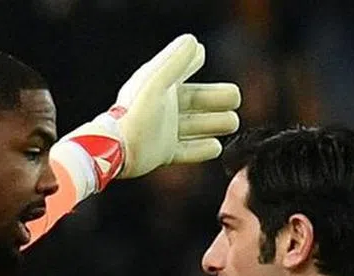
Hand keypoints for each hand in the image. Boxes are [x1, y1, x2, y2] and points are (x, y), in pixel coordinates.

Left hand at [51, 34, 240, 193]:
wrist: (117, 150)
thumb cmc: (135, 113)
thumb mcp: (157, 82)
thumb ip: (175, 63)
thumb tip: (194, 43)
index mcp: (158, 88)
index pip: (179, 71)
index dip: (190, 61)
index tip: (201, 53)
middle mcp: (161, 109)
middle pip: (194, 101)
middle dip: (215, 99)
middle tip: (236, 98)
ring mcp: (162, 132)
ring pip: (194, 126)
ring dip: (213, 123)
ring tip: (232, 122)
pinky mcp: (161, 154)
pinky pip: (186, 151)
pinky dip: (201, 149)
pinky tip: (216, 147)